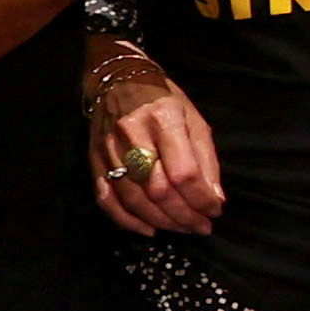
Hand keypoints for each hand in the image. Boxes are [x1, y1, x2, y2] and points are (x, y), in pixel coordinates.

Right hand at [86, 66, 224, 238]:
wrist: (117, 80)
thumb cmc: (163, 99)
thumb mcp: (194, 119)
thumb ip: (206, 159)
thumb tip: (215, 199)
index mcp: (163, 119)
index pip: (183, 172)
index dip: (201, 198)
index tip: (215, 210)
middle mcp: (133, 135)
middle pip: (158, 190)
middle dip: (184, 215)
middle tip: (201, 226)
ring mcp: (108, 149)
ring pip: (134, 199)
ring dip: (162, 221)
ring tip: (183, 228)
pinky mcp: (94, 161)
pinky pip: (107, 199)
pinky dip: (128, 221)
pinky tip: (149, 229)